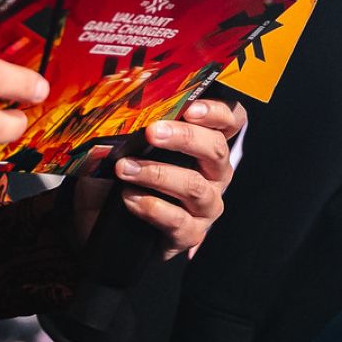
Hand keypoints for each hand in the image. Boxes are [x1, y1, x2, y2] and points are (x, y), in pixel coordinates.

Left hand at [71, 96, 244, 257]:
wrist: (111, 225)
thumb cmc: (126, 178)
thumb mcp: (130, 147)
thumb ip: (137, 128)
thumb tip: (124, 108)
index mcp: (207, 146)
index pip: (231, 121)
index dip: (217, 111)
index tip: (190, 108)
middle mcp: (215, 174)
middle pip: (216, 149)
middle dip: (184, 137)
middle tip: (153, 132)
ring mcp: (206, 206)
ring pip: (195, 186)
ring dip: (158, 174)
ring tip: (125, 168)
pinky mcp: (191, 234)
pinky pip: (178, 220)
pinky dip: (151, 206)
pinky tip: (129, 197)